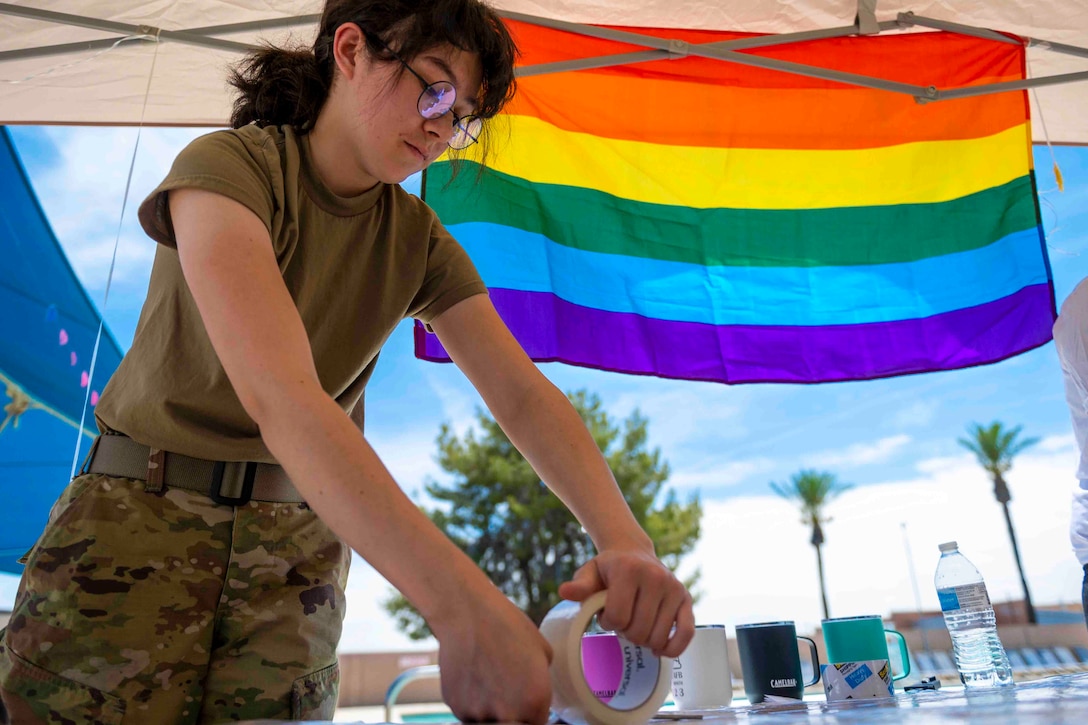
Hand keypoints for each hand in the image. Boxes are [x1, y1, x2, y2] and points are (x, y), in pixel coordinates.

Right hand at [433, 592, 553, 722]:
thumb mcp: (543, 651)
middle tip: (507, 691)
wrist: (467, 613)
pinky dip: (471, 702)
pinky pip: (468, 713)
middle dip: (512, 715)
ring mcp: (479, 713)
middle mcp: (508, 713)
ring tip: (488, 678)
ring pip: (488, 722)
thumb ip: (543, 682)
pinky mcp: (456, 707)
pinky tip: (473, 676)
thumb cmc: (507, 625)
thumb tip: (538, 695)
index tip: (527, 703)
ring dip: (490, 710)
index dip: (532, 714)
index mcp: (535, 701)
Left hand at [558, 549, 693, 657]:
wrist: (633, 552)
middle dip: (625, 632)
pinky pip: (687, 633)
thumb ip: (580, 586)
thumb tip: (565, 592)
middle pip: (638, 631)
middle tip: (621, 619)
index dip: (607, 622)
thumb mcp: (589, 573)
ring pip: (658, 637)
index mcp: (629, 570)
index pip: (618, 617)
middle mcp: (656, 576)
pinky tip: (659, 650)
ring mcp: (674, 587)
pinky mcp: (687, 598)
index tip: (605, 613)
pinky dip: (673, 648)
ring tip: (635, 622)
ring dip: (643, 639)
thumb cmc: (608, 568)